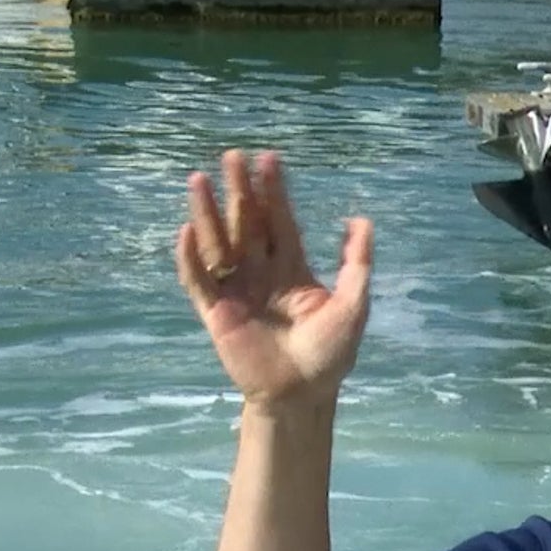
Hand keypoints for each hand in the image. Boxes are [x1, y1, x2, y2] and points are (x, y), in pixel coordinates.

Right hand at [175, 149, 373, 408]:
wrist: (302, 395)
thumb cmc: (330, 355)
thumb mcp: (353, 306)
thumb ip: (355, 264)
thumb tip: (362, 220)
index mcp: (291, 269)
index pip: (279, 221)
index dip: (274, 192)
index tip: (268, 159)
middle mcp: (261, 273)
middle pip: (246, 223)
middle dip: (239, 190)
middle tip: (232, 156)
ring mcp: (236, 290)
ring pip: (219, 243)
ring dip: (208, 212)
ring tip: (199, 180)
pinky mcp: (215, 312)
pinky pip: (199, 280)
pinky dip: (191, 258)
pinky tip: (187, 231)